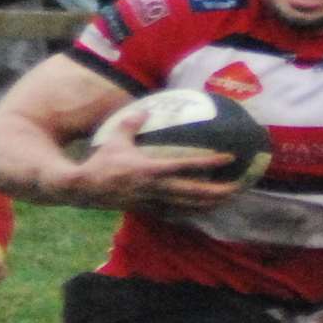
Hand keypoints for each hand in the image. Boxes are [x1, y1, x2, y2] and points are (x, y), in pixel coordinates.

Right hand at [69, 109, 242, 210]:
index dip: (210, 162)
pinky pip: (174, 212)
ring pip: (188, 205)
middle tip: (239, 186)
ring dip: (209, 203)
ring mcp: (153, 201)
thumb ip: (131, 122)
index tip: (229, 158)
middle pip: (195, 192)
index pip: (188, 166)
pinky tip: (201, 210)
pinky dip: (190, 211)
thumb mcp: (115, 138)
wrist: (84, 189)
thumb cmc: (100, 162)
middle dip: (219, 191)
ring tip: (226, 199)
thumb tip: (145, 110)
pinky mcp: (147, 209)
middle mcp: (157, 188)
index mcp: (152, 169)